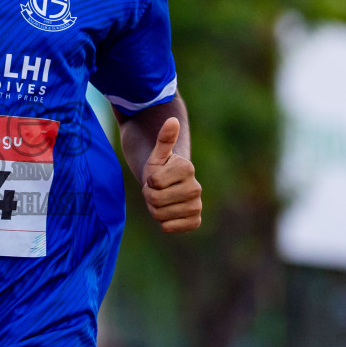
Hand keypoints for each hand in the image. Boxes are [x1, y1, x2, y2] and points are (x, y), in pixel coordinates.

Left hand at [142, 117, 201, 233]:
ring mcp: (197, 205)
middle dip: (149, 196)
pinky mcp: (195, 221)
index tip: (155, 178)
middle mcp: (196, 187)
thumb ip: (164, 138)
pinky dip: (163, 223)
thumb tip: (172, 120)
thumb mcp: (158, 154)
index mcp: (187, 168)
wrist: (171, 187)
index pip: (153, 182)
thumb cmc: (161, 168)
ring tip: (162, 200)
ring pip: (159, 215)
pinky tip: (168, 213)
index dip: (148, 181)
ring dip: (154, 209)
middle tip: (156, 191)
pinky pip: (169, 227)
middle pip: (155, 200)